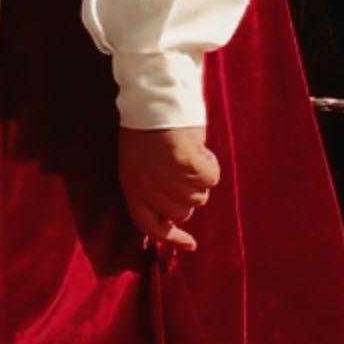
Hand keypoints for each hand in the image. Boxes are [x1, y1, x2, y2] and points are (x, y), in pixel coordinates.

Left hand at [119, 126, 217, 257]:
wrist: (154, 99)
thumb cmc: (146, 127)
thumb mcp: (135, 164)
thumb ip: (150, 190)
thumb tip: (175, 216)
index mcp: (131, 187)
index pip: (150, 226)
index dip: (172, 238)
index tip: (191, 244)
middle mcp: (149, 188)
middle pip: (182, 213)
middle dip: (187, 196)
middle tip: (184, 172)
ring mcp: (170, 179)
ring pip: (199, 196)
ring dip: (198, 179)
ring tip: (187, 155)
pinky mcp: (190, 166)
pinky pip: (211, 178)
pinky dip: (210, 165)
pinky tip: (198, 150)